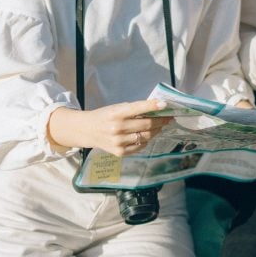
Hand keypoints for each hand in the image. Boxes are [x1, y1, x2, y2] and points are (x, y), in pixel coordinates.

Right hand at [48, 99, 170, 154]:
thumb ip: (133, 109)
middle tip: (167, 118)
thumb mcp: (116, 108)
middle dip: (160, 120)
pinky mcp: (119, 152)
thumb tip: (156, 109)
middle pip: (147, 125)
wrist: (87, 130)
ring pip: (146, 136)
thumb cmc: (104, 116)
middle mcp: (117, 128)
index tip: (165, 104)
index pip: (139, 108)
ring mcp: (118, 142)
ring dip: (156, 131)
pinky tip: (146, 135)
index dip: (153, 106)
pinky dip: (146, 140)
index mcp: (116, 113)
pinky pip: (140, 146)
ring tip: (159, 126)